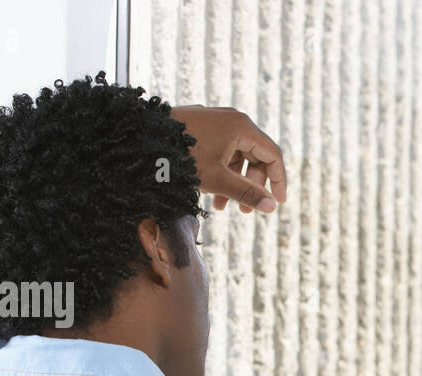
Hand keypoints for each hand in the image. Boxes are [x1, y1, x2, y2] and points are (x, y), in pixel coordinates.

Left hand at [171, 105, 286, 213]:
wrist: (142, 138)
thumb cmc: (182, 156)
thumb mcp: (217, 180)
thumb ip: (247, 193)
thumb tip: (272, 208)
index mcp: (242, 127)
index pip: (272, 155)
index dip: (278, 180)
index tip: (278, 202)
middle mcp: (232, 120)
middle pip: (255, 156)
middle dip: (251, 185)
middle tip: (246, 210)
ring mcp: (216, 122)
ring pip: (236, 156)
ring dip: (234, 182)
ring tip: (222, 206)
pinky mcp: (201, 127)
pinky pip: (221, 151)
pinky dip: (220, 172)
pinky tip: (210, 191)